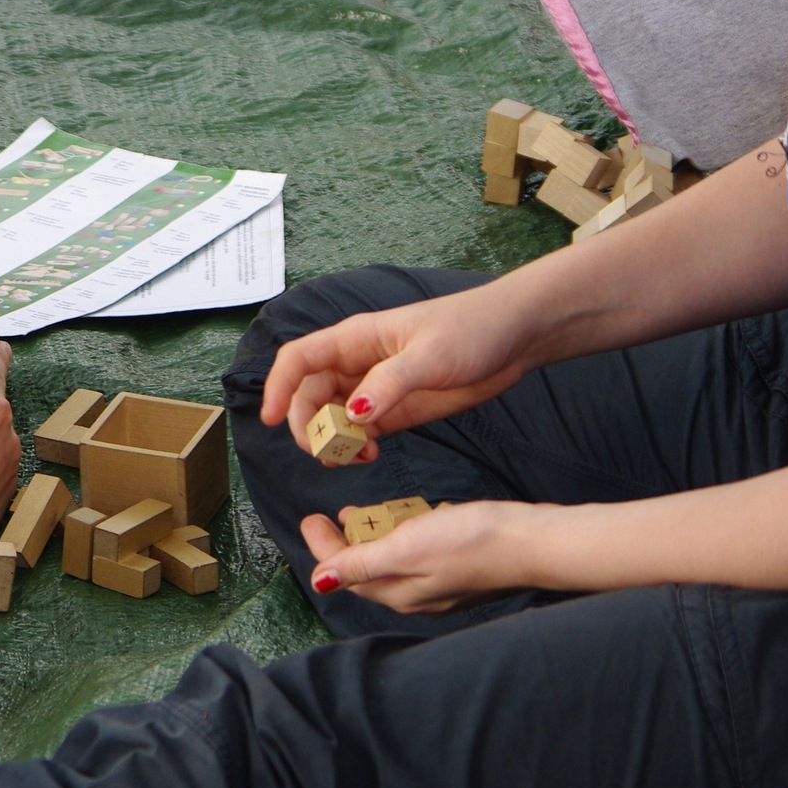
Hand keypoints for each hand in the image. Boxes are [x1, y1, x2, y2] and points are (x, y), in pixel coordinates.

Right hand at [261, 284, 535, 463]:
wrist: (515, 336)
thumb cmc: (470, 330)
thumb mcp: (429, 356)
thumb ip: (389, 385)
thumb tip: (351, 414)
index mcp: (355, 339)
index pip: (299, 360)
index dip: (278, 386)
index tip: (271, 420)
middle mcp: (357, 362)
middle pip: (310, 395)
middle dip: (309, 425)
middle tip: (328, 452)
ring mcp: (375, 386)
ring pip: (333, 416)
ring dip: (333, 440)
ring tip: (355, 458)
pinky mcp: (396, 407)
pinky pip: (361, 430)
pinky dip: (357, 446)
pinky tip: (371, 455)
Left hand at [299, 501, 546, 612]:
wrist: (534, 541)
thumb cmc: (472, 541)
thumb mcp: (407, 548)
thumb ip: (362, 564)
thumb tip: (319, 582)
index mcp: (399, 594)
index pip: (345, 573)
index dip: (323, 546)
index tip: (310, 519)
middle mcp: (416, 596)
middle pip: (365, 572)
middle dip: (342, 546)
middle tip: (327, 519)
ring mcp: (440, 585)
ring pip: (390, 564)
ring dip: (370, 540)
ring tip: (357, 516)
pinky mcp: (458, 569)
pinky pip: (416, 557)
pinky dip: (400, 538)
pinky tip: (403, 520)